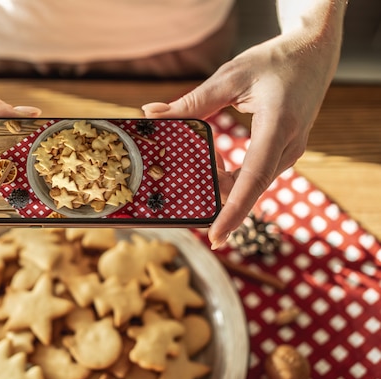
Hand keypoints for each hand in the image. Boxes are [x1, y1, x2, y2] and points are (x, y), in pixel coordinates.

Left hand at [142, 30, 339, 248]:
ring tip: (198, 166)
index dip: (234, 211)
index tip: (215, 236)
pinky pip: (254, 176)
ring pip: (249, 184)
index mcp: (279, 125)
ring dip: (220, 182)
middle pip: (247, 186)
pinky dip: (230, 174)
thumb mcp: (230, 76)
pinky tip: (213, 162)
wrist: (314, 54)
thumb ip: (192, 101)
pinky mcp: (284, 154)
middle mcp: (289, 146)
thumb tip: (151, 114)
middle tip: (182, 193)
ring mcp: (289, 153)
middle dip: (215, 196)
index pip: (253, 178)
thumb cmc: (274, 61)